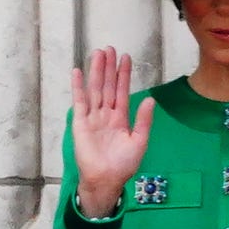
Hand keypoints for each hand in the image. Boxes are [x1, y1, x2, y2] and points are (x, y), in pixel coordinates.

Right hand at [69, 46, 148, 216]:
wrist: (107, 179)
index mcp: (120, 118)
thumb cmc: (123, 165)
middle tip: (110, 48)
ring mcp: (92, 117)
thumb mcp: (139, 141)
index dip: (123, 75)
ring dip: (96, 72)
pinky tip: (78, 72)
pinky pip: (79, 102)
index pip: (122, 91)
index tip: (126, 58)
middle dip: (108, 67)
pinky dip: (78, 87)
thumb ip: (144, 120)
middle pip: (107, 86)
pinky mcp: (80, 123)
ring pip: (95, 89)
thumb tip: (150, 99)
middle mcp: (106, 115)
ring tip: (98, 53)